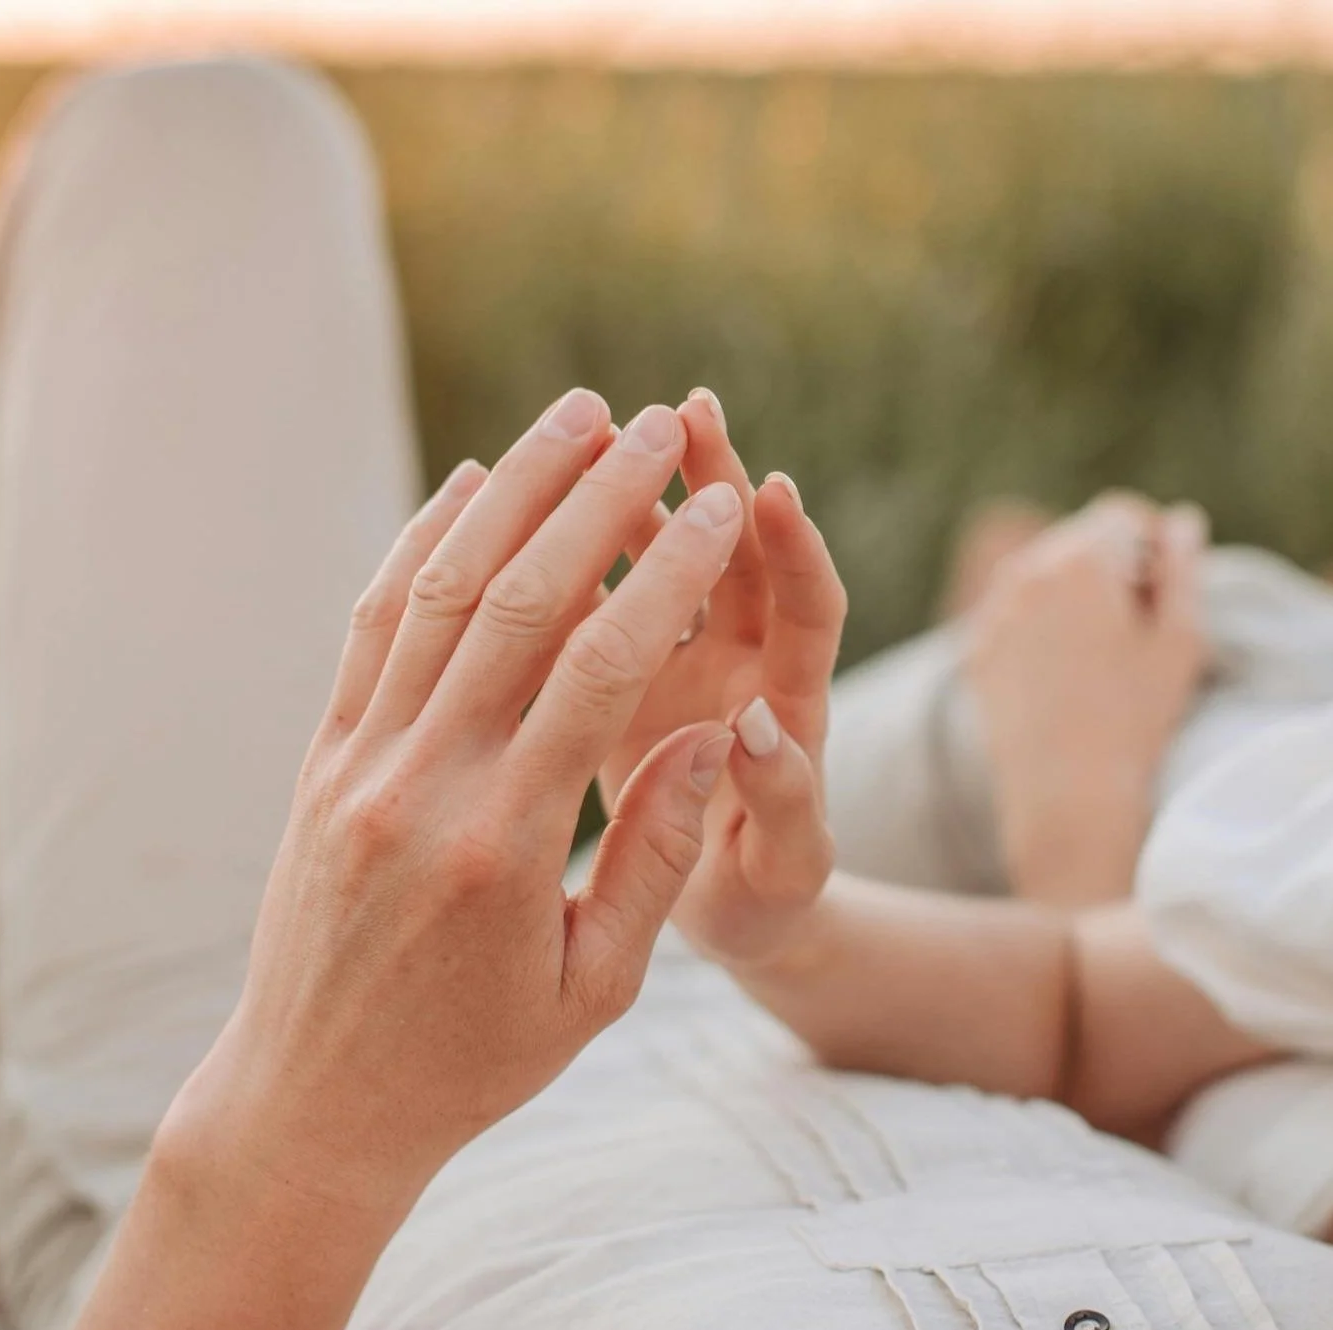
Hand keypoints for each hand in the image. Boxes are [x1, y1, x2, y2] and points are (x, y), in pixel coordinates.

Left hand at [170, 388, 745, 1231]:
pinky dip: (418, 545)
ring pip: (437, 592)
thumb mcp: (593, 991)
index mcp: (505, 846)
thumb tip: (709, 737)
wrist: (315, 1100)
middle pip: (518, 600)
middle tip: (661, 425)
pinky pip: (369, 628)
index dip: (668, 574)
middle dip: (597, 499)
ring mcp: (356, 765)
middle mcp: (420, 786)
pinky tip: (466, 488)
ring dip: (510, 493)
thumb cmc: (473, 1064)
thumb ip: (651, 860)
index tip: (721, 509)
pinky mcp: (319, 762)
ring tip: (575, 418)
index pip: (602, 671)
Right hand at [601, 391, 848, 970]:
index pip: (808, 612)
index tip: (773, 496)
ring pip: (665, 561)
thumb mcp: (785, 868)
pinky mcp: (625, 677)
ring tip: (602, 429)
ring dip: (640, 495)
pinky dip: (574, 555)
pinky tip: (524, 506)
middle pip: (738, 557)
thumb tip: (756, 727)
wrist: (728, 914)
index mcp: (790, 711)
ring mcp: (682, 664)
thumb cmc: (764, 902)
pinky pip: (599, 598)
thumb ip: (782, 803)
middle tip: (690, 413)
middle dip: (717, 481)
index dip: (795, 553)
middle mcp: (741, 668)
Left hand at [965, 492, 1206, 906]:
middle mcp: (1026, 573)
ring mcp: (993, 613)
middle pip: (1079, 542)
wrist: (1066, 796)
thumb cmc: (1135, 719)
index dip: (1154, 544)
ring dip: (1075, 597)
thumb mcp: (1179, 641)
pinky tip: (1065, 678)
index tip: (1167, 587)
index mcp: (1081, 560)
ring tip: (1103, 657)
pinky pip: (1015, 617)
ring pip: (1043, 577)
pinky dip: (1041, 629)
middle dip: (1113, 567)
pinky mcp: (976, 651)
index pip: (1123, 516)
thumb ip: (1183, 569)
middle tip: (1139, 628)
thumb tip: (1181, 522)